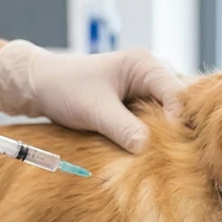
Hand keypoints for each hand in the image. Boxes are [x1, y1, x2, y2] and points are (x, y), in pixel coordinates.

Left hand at [0, 40, 183, 153]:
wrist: (40, 85)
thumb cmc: (65, 88)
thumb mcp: (94, 110)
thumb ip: (122, 127)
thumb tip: (147, 148)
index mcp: (146, 64)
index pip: (179, 94)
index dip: (180, 122)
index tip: (174, 149)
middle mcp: (153, 73)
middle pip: (181, 105)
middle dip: (179, 130)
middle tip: (174, 157)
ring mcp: (148, 88)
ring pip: (172, 115)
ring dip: (168, 135)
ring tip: (165, 158)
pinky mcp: (140, 103)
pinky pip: (158, 121)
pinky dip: (156, 137)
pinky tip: (152, 154)